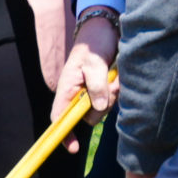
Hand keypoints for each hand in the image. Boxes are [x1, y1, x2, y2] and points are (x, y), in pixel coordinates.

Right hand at [55, 15, 119, 148]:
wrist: (105, 30)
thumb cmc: (94, 44)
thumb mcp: (95, 63)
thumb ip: (97, 85)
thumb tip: (99, 107)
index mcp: (67, 89)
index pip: (60, 117)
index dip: (64, 134)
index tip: (73, 147)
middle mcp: (78, 94)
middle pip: (88, 117)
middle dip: (103, 105)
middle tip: (110, 84)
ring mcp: (91, 92)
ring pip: (103, 108)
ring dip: (113, 94)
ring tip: (114, 75)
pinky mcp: (103, 89)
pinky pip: (112, 99)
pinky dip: (118, 90)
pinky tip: (118, 77)